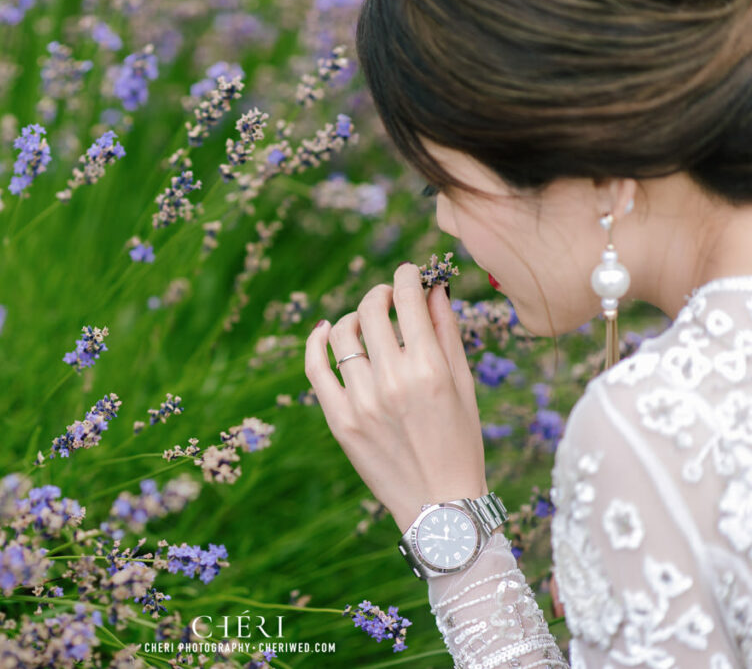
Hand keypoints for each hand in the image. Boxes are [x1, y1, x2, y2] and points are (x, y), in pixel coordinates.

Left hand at [304, 262, 487, 534]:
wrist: (440, 507)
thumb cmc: (461, 443)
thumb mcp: (464, 386)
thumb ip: (446, 333)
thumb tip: (433, 289)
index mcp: (429, 369)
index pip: (407, 299)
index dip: (406, 276)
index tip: (408, 273)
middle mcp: (392, 381)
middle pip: (371, 310)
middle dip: (381, 294)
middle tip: (388, 297)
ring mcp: (361, 402)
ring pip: (342, 334)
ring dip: (354, 317)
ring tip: (365, 323)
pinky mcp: (339, 421)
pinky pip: (315, 369)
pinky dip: (316, 342)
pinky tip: (324, 331)